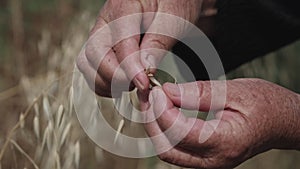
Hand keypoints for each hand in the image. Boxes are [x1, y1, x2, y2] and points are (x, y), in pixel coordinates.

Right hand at [76, 0, 215, 96]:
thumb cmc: (173, 3)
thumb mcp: (174, 18)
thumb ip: (158, 42)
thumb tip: (144, 69)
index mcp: (124, 7)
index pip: (120, 43)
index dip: (131, 68)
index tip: (145, 83)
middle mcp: (106, 21)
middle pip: (94, 55)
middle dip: (114, 77)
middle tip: (139, 84)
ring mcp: (101, 34)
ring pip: (87, 64)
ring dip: (106, 82)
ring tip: (131, 85)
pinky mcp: (102, 45)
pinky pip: (91, 67)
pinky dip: (104, 82)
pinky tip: (123, 84)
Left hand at [139, 78, 299, 168]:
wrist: (282, 122)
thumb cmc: (266, 104)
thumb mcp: (237, 90)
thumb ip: (200, 93)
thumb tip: (167, 91)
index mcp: (226, 143)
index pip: (179, 132)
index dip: (162, 109)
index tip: (157, 88)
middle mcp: (214, 160)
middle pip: (166, 147)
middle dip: (152, 119)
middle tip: (149, 94)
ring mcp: (208, 163)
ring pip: (167, 150)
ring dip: (155, 125)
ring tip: (153, 100)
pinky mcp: (204, 157)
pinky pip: (175, 148)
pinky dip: (164, 129)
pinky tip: (163, 110)